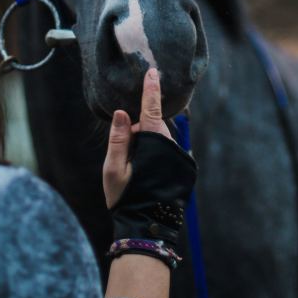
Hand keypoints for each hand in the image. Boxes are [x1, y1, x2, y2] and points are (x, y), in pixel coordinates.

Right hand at [103, 68, 172, 208]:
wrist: (146, 225)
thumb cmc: (126, 197)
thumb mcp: (113, 168)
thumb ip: (118, 138)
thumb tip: (123, 113)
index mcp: (152, 141)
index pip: (150, 108)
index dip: (150, 89)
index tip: (153, 71)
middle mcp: (170, 145)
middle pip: (152, 126)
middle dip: (138, 133)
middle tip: (124, 158)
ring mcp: (178, 156)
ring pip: (159, 139)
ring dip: (146, 146)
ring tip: (134, 170)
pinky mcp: (183, 167)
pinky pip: (166, 151)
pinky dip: (155, 155)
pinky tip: (146, 174)